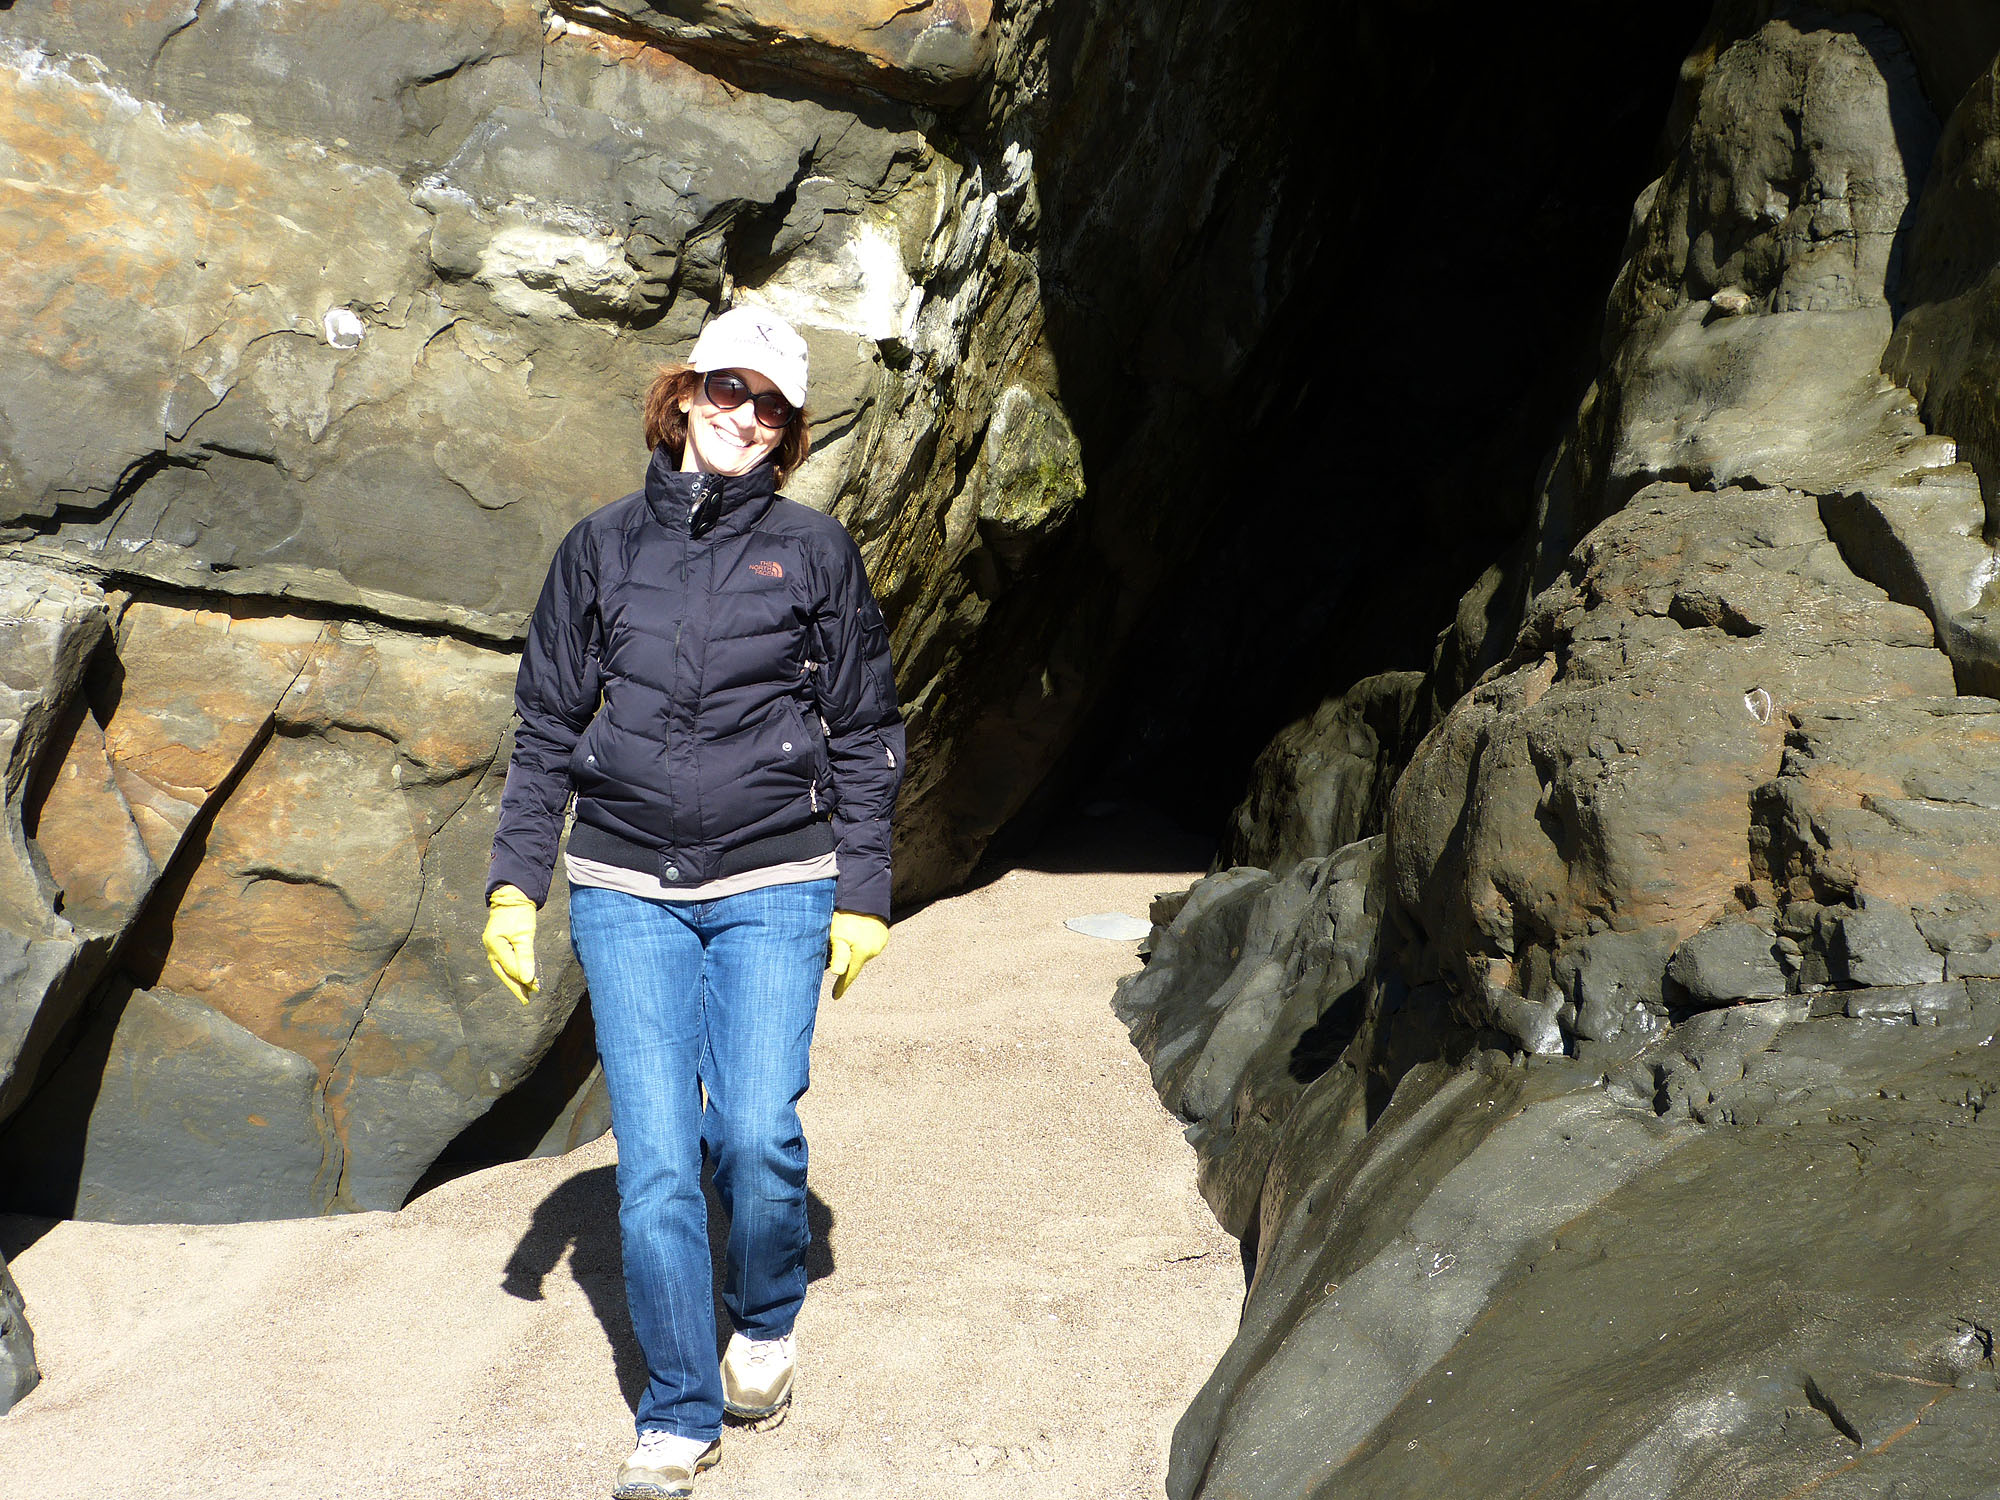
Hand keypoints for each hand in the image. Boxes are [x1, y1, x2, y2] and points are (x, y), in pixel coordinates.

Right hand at [483, 884, 539, 1003]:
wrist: (514, 895)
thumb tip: (527, 979)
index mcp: (494, 945)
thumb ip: (525, 957)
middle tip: (527, 1000)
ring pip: (504, 968)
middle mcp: (490, 947)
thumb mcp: (524, 935)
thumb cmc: (519, 913)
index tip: (535, 989)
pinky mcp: (498, 943)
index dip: (522, 980)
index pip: (509, 968)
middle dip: (516, 986)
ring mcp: (493, 945)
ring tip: (529, 991)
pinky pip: (506, 961)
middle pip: (503, 972)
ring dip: (516, 979)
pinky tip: (524, 976)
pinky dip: (515, 969)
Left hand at [827, 911, 887, 997]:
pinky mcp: (883, 934)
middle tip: (838, 948)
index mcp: (861, 953)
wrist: (864, 897)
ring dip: (855, 948)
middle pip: (856, 962)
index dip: (841, 986)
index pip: (849, 975)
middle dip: (847, 961)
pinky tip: (858, 931)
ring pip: (863, 952)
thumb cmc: (847, 916)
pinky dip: (862, 941)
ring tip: (849, 935)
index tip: (835, 997)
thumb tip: (837, 973)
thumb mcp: (837, 934)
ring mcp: (880, 942)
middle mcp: (873, 950)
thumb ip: (839, 955)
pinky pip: (870, 943)